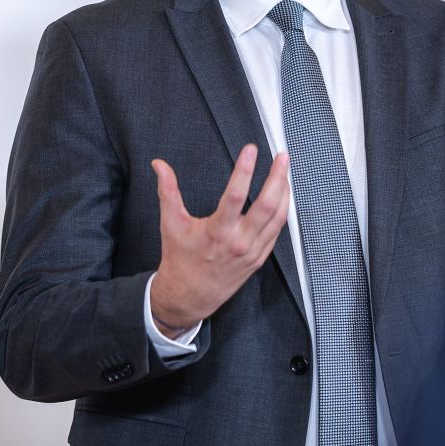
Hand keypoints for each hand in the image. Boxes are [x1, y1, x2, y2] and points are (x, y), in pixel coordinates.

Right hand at [150, 144, 291, 334]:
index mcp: (217, 231)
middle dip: (277, 177)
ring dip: (284, 192)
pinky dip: (282, 212)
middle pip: (267, 204)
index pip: (235, 194)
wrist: (188, 295)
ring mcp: (252, 251)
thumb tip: (159, 166)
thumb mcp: (171, 223)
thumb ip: (167, 191)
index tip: (250, 150)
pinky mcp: (258, 258)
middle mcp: (238, 241)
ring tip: (285, 172)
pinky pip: (277, 232)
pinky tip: (282, 198)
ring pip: (278, 217)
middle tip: (282, 157)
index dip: (244, 169)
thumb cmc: (180, 260)